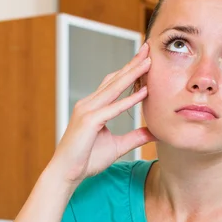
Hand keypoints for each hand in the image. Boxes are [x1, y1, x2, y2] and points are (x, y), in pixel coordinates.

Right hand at [48, 42, 154, 185]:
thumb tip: (154, 132)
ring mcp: (88, 111)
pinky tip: (143, 92)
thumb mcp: (117, 147)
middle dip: (132, 63)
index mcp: (94, 107)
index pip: (114, 83)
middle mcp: (89, 104)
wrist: (67, 173)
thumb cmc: (87, 160)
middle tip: (148, 48)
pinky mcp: (89, 121)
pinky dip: (129, 100)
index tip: (144, 58)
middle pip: (114, 79)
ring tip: (149, 62)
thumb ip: (135, 137)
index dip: (129, 70)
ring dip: (133, 74)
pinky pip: (113, 109)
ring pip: (114, 88)